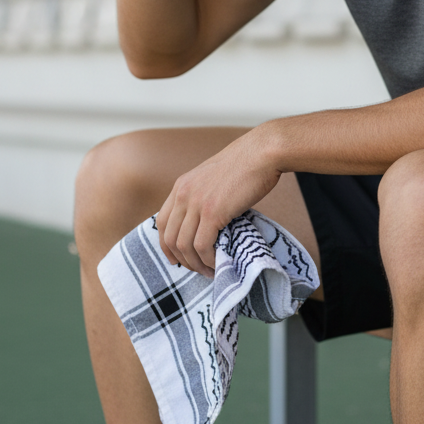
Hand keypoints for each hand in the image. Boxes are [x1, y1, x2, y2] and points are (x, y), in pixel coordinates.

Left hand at [155, 130, 281, 277]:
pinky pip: (202, 245)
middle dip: (182, 259)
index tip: (177, 258)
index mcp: (181, 185)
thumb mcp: (213, 177)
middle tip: (197, 269)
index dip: (166, 245)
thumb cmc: (245, 164)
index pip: (161, 222)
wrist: (262, 153)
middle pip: (170, 237)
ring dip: (195, 263)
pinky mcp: (212, 212)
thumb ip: (203, 195)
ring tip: (209, 271)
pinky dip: (208, 259)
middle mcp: (183, 194)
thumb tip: (206, 221)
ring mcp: (196, 203)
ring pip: (184, 245)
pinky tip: (218, 263)